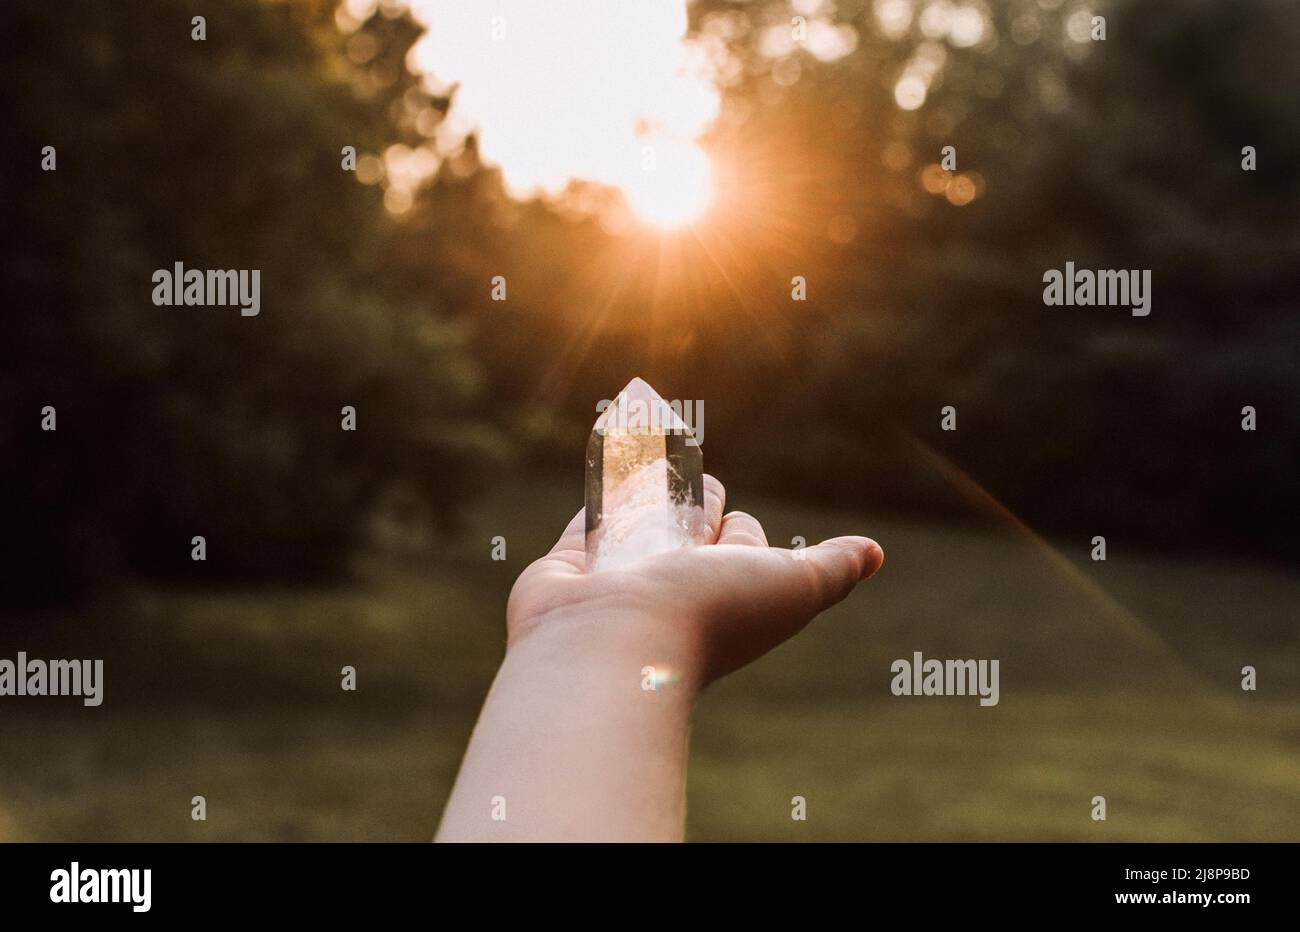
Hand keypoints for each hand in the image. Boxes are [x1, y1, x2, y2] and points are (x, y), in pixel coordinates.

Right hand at [507, 474, 883, 687]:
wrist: (614, 646)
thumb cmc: (710, 614)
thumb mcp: (793, 585)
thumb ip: (831, 568)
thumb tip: (875, 554)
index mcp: (727, 587)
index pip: (741, 541)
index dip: (741, 526)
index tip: (733, 512)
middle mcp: (674, 583)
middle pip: (688, 526)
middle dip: (693, 500)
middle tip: (690, 465)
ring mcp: (620, 577)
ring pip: (638, 519)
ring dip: (643, 487)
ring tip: (644, 444)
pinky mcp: (567, 568)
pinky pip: (586, 520)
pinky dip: (595, 494)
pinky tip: (601, 471)